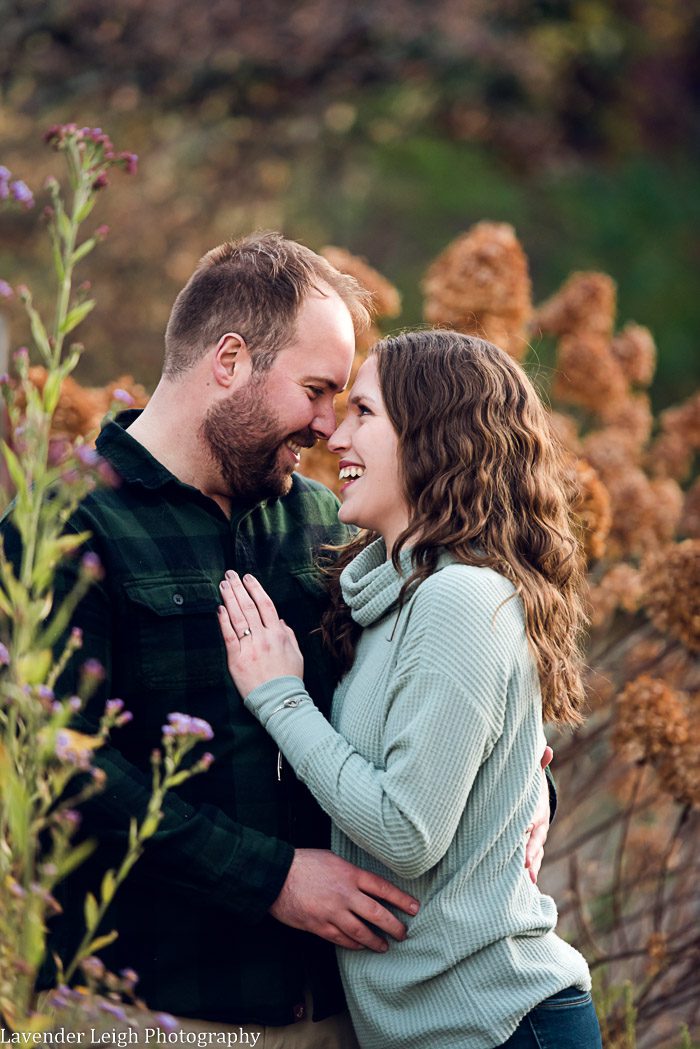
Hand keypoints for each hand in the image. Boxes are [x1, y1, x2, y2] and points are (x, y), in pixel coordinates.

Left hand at [218, 571, 303, 696]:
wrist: (279, 701)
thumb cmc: (289, 679)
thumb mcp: (296, 654)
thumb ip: (288, 635)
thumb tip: (281, 620)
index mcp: (279, 634)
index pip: (266, 604)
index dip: (255, 588)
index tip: (247, 578)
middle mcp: (264, 637)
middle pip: (249, 606)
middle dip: (238, 588)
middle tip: (230, 575)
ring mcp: (250, 647)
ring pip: (238, 617)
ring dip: (230, 599)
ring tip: (223, 585)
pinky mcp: (237, 659)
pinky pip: (229, 636)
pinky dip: (224, 621)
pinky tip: (220, 609)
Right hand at [270, 848, 419, 951]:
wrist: (277, 876)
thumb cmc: (304, 863)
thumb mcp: (332, 860)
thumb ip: (351, 873)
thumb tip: (367, 885)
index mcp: (350, 874)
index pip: (383, 888)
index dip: (401, 899)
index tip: (414, 908)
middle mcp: (345, 894)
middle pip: (377, 913)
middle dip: (394, 926)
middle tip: (404, 933)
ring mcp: (332, 912)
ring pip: (361, 932)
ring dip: (376, 941)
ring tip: (385, 946)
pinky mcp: (319, 926)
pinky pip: (342, 939)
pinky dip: (354, 944)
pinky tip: (361, 946)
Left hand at [524, 745, 553, 884]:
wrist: (535, 802)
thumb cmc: (527, 788)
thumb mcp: (532, 775)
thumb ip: (538, 764)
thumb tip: (548, 748)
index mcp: (536, 813)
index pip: (532, 823)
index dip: (528, 831)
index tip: (523, 839)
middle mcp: (538, 831)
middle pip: (534, 844)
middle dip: (530, 855)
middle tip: (524, 867)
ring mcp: (535, 843)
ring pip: (533, 858)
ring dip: (529, 870)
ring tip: (525, 884)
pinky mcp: (528, 852)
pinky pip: (528, 864)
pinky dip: (525, 876)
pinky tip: (519, 889)